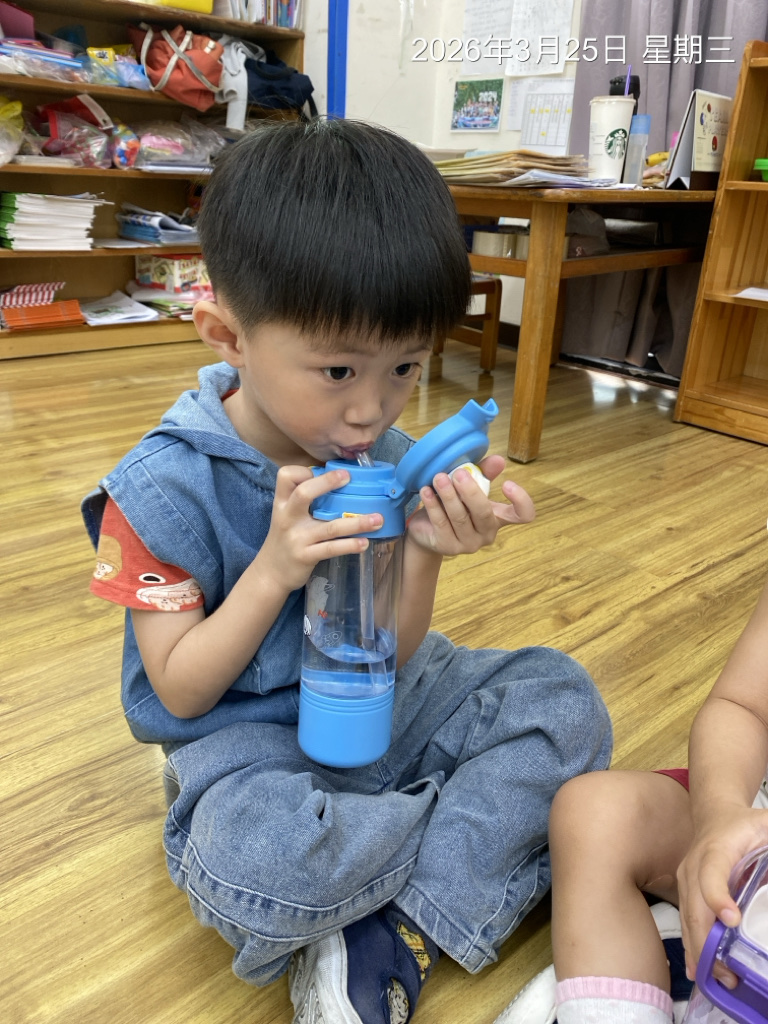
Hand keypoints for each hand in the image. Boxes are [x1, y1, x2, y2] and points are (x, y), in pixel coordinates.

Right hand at [258, 465, 381, 591]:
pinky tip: (364, 543)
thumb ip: (304, 500)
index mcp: (282, 503)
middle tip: (349, 477)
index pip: (286, 476)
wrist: (271, 573)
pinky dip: (350, 545)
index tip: (323, 471)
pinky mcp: (306, 556)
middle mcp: (287, 517)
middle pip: (304, 493)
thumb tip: (337, 482)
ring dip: (356, 523)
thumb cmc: (285, 539)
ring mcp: (297, 538)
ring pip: (329, 526)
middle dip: (327, 482)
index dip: (304, 470)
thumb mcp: (287, 515)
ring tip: (378, 519)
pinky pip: (331, 548)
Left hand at [406, 454, 534, 554]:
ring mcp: (468, 544)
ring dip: (448, 495)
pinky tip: (426, 491)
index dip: (521, 501)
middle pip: (484, 514)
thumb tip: (498, 460)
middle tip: (459, 474)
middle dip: (471, 493)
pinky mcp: (448, 547)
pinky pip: (441, 524)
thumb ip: (482, 473)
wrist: (427, 530)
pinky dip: (433, 505)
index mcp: (498, 517)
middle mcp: (487, 534)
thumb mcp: (468, 488)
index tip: (507, 483)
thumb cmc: (453, 505)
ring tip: (438, 478)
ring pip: (459, 518)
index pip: (523, 515)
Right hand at [678, 804, 767, 984]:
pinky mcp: (684, 891)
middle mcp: (694, 866)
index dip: (717, 896)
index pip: (711, 874)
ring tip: (719, 977)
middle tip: (727, 971)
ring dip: (699, 949)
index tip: (731, 919)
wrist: (714, 814)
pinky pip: (685, 920)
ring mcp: (685, 880)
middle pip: (694, 905)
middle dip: (706, 940)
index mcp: (715, 849)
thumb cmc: (744, 823)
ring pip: (687, 917)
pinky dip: (691, 946)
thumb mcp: (767, 826)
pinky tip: (698, 969)